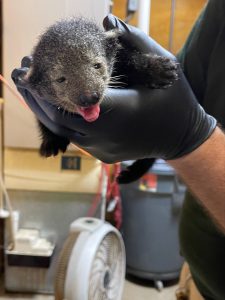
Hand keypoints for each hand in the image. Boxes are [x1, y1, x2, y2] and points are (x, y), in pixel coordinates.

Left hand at [11, 15, 215, 162]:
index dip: (44, 86)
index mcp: (117, 112)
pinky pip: (76, 138)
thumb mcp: (160, 66)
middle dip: (37, 98)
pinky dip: (63, 122)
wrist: (181, 136)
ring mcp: (103, 150)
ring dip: (47, 111)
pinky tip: (57, 106)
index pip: (69, 101)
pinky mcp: (103, 156)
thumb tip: (107, 21)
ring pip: (64, 131)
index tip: (27, 70)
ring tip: (34, 90)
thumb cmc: (173, 101)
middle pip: (58, 119)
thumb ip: (133, 41)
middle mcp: (105, 137)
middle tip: (22, 78)